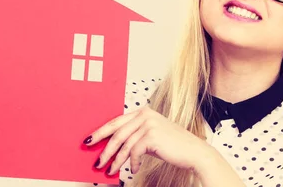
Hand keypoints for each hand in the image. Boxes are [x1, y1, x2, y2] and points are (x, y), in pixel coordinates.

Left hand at [84, 106, 206, 175]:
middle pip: (116, 132)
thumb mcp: (150, 137)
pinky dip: (133, 163)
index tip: (89, 141)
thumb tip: (113, 146)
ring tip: (110, 171)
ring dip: (115, 160)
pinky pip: (135, 152)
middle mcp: (144, 114)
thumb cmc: (171, 147)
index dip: (101, 132)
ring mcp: (148, 123)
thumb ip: (134, 136)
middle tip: (96, 162)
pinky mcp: (152, 135)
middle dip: (104, 148)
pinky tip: (134, 170)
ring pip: (124, 144)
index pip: (116, 121)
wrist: (194, 153)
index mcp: (143, 111)